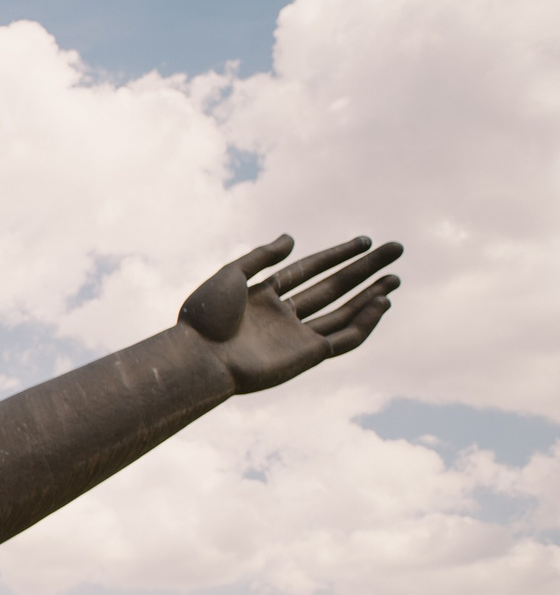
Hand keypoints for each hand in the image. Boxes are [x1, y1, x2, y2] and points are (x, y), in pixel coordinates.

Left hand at [176, 234, 401, 394]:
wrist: (200, 356)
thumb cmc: (207, 317)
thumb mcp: (231, 275)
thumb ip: (262, 257)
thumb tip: (292, 238)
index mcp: (263, 295)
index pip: (310, 270)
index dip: (337, 255)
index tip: (365, 240)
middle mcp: (283, 316)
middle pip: (333, 287)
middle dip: (365, 270)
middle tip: (395, 250)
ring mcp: (295, 336)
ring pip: (343, 312)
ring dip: (371, 295)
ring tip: (395, 278)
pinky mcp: (306, 356)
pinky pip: (344, 339)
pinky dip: (365, 322)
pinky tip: (382, 303)